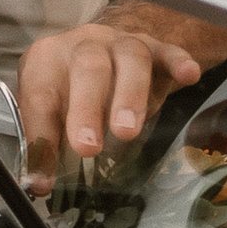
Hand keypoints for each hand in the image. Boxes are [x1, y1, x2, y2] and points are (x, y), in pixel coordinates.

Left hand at [17, 19, 199, 188]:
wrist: (102, 44)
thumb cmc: (69, 84)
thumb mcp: (49, 109)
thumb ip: (45, 144)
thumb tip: (38, 184)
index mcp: (47, 60)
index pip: (40, 97)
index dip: (42, 137)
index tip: (44, 179)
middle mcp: (84, 44)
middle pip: (87, 67)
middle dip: (87, 108)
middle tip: (88, 148)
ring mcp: (121, 43)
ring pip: (129, 57)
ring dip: (130, 94)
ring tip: (127, 131)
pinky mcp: (155, 48)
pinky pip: (168, 51)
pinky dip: (178, 61)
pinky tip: (189, 75)